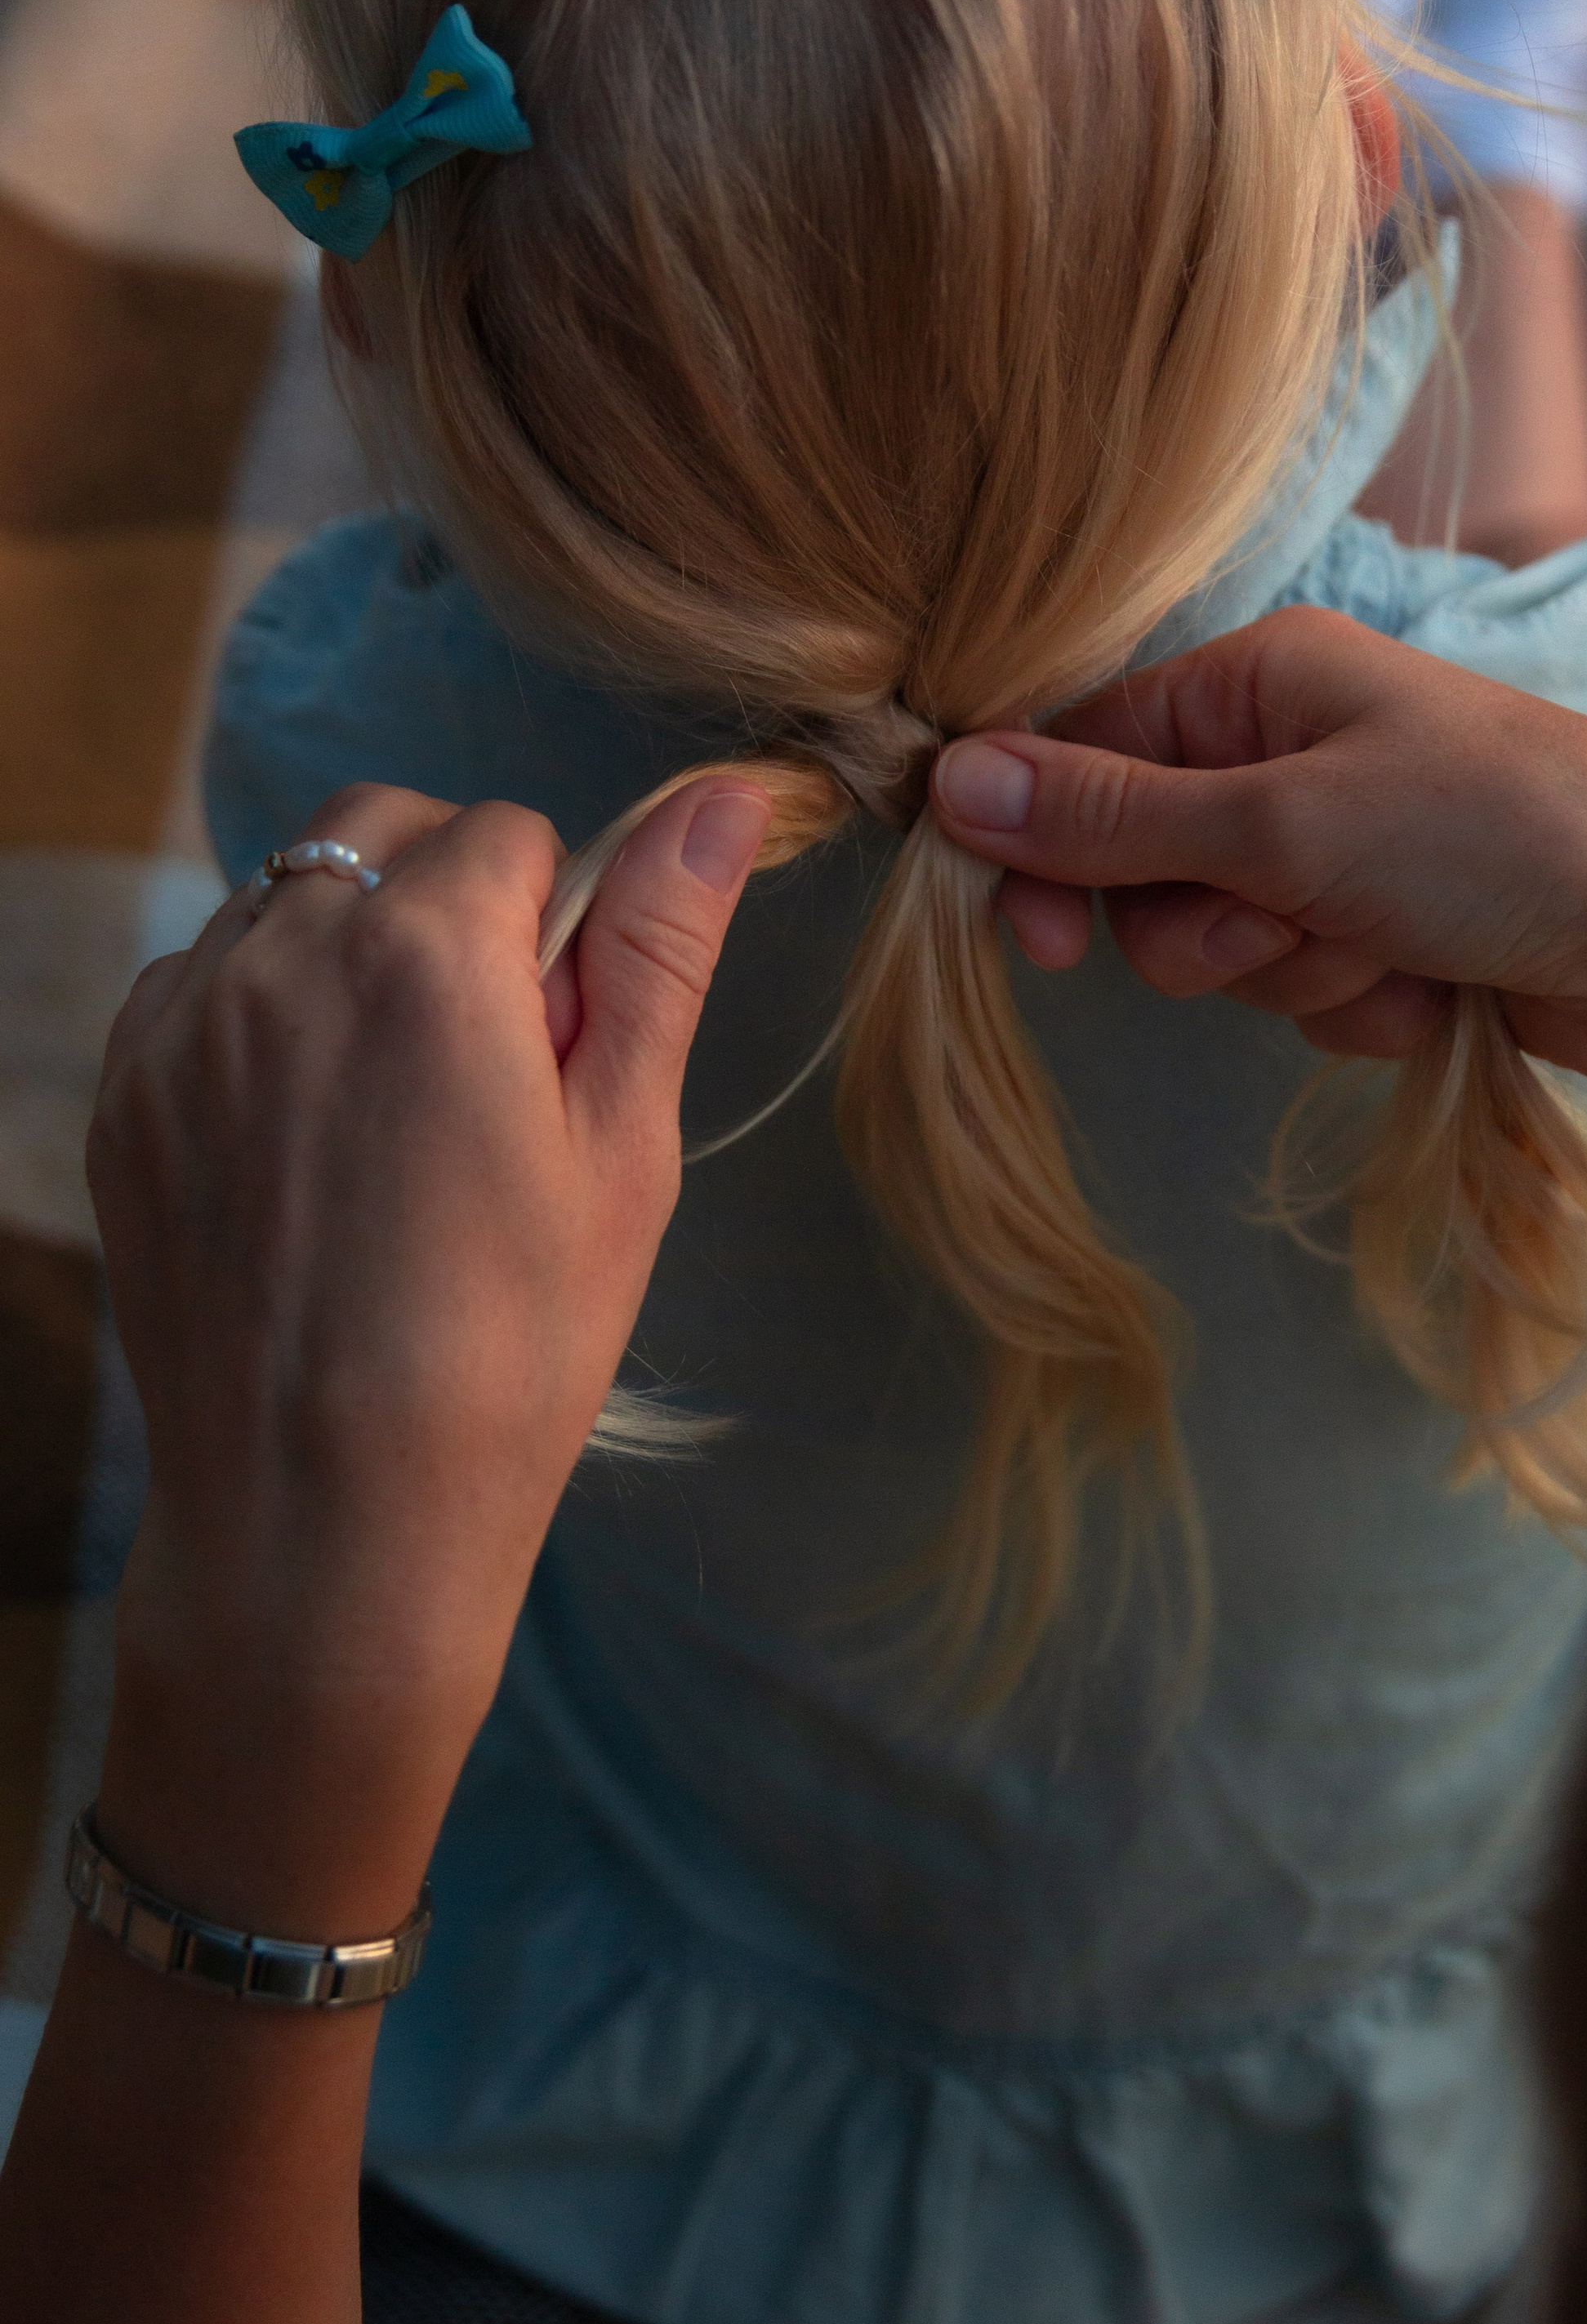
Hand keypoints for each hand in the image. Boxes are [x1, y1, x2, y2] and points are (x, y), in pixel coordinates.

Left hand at [87, 773, 770, 1938]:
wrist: (326, 1524)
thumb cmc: (509, 1350)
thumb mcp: (623, 1148)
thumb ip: (659, 950)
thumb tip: (721, 799)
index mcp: (430, 954)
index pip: (512, 834)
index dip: (556, 925)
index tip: (556, 1043)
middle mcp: (285, 956)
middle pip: (382, 833)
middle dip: (446, 899)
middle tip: (486, 1056)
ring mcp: (187, 1025)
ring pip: (285, 901)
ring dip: (348, 952)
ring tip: (394, 1113)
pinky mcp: (127, 1095)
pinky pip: (200, 986)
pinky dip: (258, 1018)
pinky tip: (310, 1143)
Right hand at [930, 606, 1586, 1211]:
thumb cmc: (1492, 835)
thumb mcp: (1283, 824)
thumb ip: (1112, 818)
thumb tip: (946, 777)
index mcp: (1257, 680)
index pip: (1084, 755)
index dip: (1045, 852)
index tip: (1034, 938)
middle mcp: (1288, 751)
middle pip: (1146, 870)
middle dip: (1211, 929)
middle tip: (1291, 926)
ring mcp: (1340, 848)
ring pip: (1223, 946)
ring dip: (1293, 975)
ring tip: (1388, 951)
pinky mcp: (1387, 933)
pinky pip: (1303, 993)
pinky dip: (1356, 1008)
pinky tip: (1432, 991)